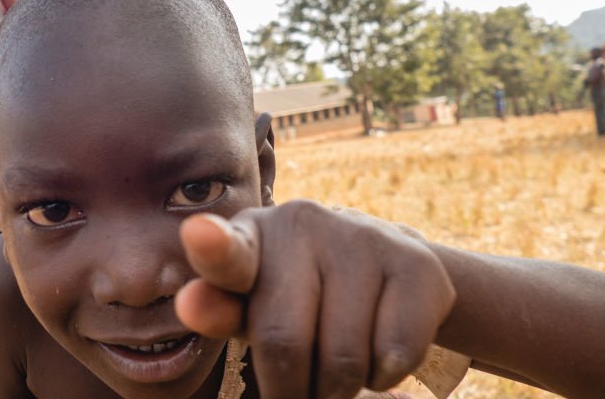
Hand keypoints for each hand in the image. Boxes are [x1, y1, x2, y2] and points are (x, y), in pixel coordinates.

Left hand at [175, 200, 455, 398]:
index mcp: (250, 237)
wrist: (386, 267)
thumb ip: (219, 310)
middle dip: (292, 389)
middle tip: (299, 387)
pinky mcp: (415, 262)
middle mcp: (301, 222)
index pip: (227, 250)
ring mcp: (361, 236)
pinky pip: (396, 356)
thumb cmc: (297, 297)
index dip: (212, 246)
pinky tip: (377, 345)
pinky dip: (384, 376)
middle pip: (284, 343)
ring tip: (337, 361)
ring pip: (344, 362)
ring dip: (339, 388)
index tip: (199, 234)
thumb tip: (190, 302)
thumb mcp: (252, 307)